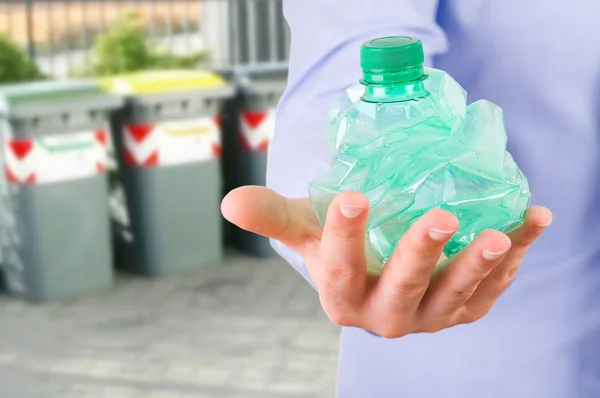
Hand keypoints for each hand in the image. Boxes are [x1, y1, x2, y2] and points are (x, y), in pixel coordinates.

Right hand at [221, 186, 551, 337]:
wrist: (373, 266)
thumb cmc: (335, 242)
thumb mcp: (304, 227)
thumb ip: (271, 215)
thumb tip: (229, 202)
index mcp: (340, 297)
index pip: (337, 271)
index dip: (343, 238)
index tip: (352, 198)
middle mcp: (383, 315)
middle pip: (401, 290)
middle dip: (421, 256)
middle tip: (440, 217)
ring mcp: (427, 316)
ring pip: (453, 298)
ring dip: (478, 267)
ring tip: (497, 233)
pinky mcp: (461, 309)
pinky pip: (490, 290)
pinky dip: (513, 258)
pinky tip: (531, 222)